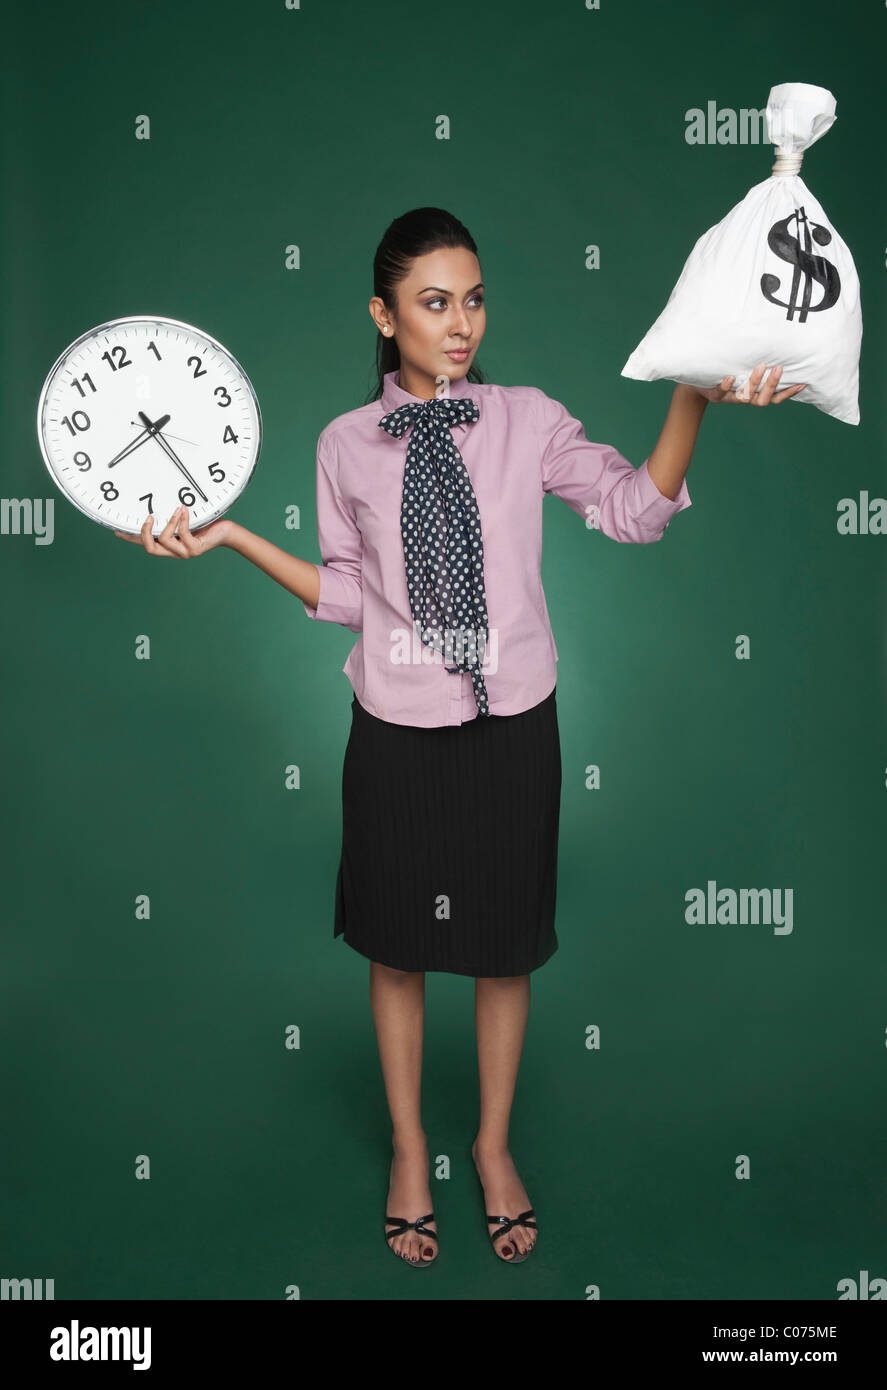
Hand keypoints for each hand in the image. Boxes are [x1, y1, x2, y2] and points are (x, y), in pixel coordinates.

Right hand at [113, 506, 231, 555]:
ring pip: (165, 541)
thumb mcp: (183, 518)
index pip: (145, 543)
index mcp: (169, 545)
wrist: (226, 532)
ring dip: (169, 523)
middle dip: (145, 533)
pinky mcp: (196, 548)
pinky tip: (185, 510)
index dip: (131, 538)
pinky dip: (183, 520)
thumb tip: (156, 502)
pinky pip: (183, 534)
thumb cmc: (206, 523)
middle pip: (150, 549)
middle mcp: (175, 551)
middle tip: (149, 517)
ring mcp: (185, 552)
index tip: (117, 530)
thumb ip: (170, 516)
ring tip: (176, 509)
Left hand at [692, 362, 806, 405]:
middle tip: (778, 368)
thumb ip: (758, 362)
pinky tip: (730, 377)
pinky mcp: (715, 394)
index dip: (788, 393)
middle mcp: (744, 398)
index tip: (802, 383)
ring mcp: (730, 397)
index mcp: (754, 394)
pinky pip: (721, 392)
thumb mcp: (743, 368)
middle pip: (762, 400)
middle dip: (772, 384)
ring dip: (754, 382)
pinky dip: (726, 385)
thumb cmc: (726, 371)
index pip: (775, 398)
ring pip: (745, 396)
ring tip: (760, 366)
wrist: (698, 382)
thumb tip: (779, 343)